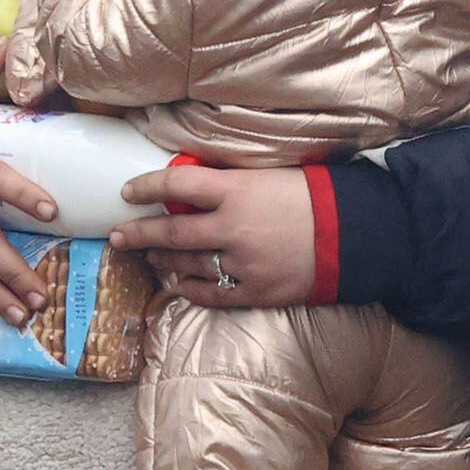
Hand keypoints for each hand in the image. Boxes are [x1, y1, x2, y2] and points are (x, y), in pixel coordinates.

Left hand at [106, 164, 314, 308]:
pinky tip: (178, 282)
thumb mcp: (269, 175)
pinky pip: (211, 294)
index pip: (177, 184)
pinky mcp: (254, 292)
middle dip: (138, 233)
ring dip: (163, 259)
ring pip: (187, 264)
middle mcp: (233, 228)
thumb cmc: (313, 196)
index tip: (128, 191)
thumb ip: (229, 183)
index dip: (147, 186)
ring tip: (150, 255)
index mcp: (237, 191)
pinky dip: (190, 288)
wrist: (353, 236)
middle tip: (117, 235)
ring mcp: (242, 264)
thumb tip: (191, 186)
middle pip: (172, 230)